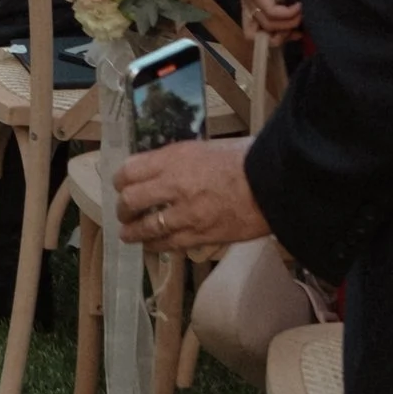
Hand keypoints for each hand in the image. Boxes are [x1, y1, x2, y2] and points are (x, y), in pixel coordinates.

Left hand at [115, 135, 267, 255]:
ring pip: (144, 227)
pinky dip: (154, 245)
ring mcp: (184, 214)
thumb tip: (166, 167)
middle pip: (130, 201)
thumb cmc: (247, 158)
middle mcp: (173, 185)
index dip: (119, 180)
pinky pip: (167, 244)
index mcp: (174, 158)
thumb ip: (181, 160)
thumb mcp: (205, 148)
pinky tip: (151, 246)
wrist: (273, 184)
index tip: (120, 185)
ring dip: (132, 232)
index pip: (129, 170)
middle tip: (124, 212)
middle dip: (122, 209)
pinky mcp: (199, 236)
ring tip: (128, 234)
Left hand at [239, 0, 300, 43]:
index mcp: (252, 0)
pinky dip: (288, 13)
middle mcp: (247, 0)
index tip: (293, 33)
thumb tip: (304, 15)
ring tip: (302, 12)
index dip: (273, 39)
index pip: (253, 33)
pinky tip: (299, 6)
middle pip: (259, 36)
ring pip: (268, 25)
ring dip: (290, 23)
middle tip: (299, 28)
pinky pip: (271, 11)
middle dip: (282, 36)